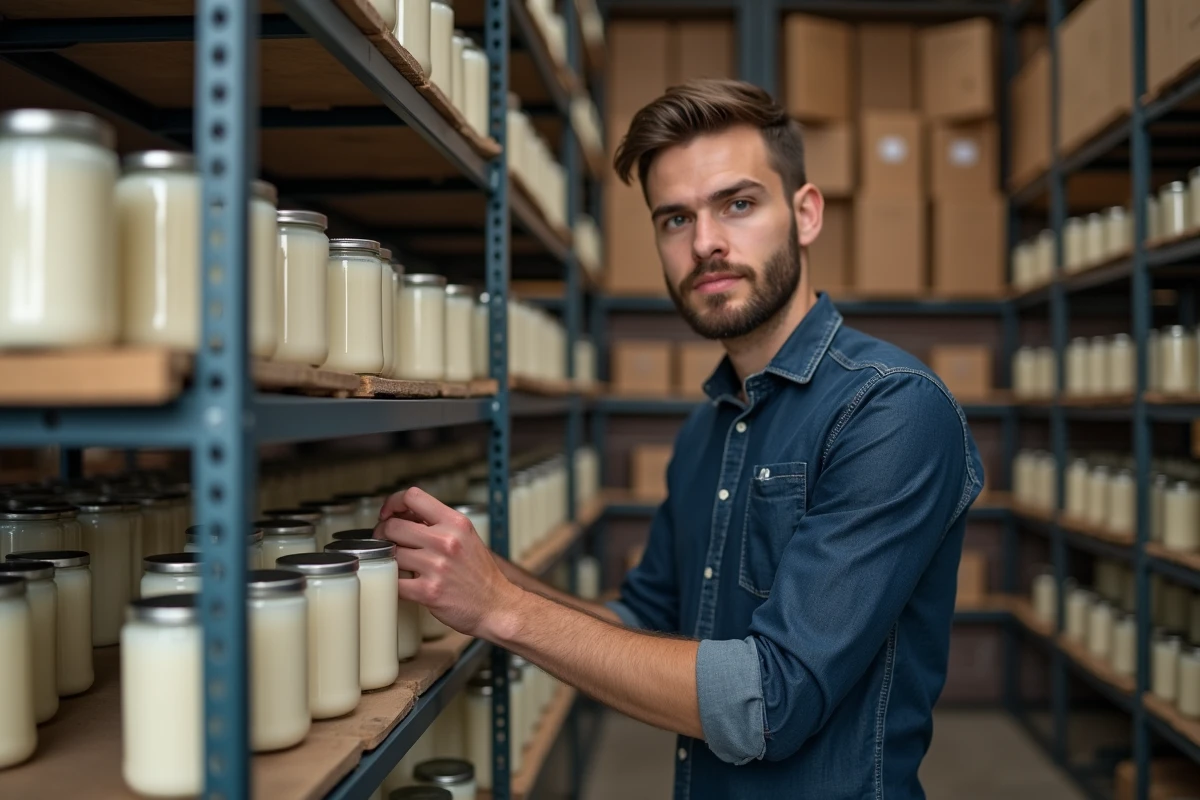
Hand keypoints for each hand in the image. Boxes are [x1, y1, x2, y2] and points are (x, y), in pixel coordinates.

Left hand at [375, 487, 516, 636]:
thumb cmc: (480, 573)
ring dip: (389, 559)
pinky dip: (392, 582)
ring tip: (398, 563)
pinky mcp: (429, 591)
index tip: (388, 514)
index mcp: (455, 523)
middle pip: (394, 526)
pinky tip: (401, 581)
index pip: (413, 496)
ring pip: (391, 553)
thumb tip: (403, 514)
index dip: (393, 503)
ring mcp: (437, 566)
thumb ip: (438, 523)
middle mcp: (446, 541)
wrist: (496, 604)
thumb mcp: (466, 536)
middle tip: (386, 541)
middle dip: (383, 533)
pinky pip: (394, 581)